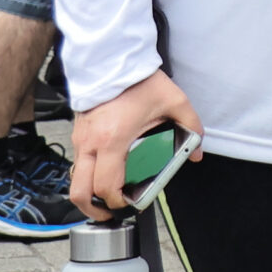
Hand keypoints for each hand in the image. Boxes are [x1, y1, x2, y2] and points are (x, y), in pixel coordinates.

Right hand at [71, 71, 204, 218]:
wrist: (115, 59)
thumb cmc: (140, 81)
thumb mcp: (174, 102)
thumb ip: (191, 128)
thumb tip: (197, 152)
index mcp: (113, 140)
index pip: (106, 186)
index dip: (116, 202)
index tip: (129, 205)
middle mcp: (91, 143)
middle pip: (79, 191)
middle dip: (93, 209)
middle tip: (110, 213)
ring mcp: (80, 138)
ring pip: (74, 178)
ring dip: (88, 193)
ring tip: (107, 198)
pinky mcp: (78, 133)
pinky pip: (77, 162)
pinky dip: (87, 174)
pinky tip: (106, 172)